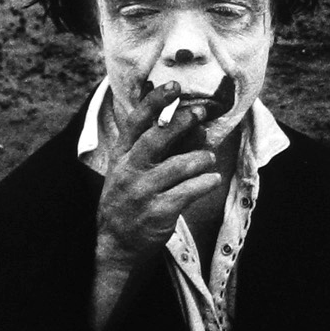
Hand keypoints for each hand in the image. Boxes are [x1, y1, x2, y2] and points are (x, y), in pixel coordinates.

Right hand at [95, 84, 220, 290]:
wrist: (117, 244)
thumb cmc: (129, 200)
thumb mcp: (130, 169)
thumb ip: (155, 146)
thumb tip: (191, 121)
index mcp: (121, 156)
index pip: (136, 122)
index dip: (155, 101)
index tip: (174, 86)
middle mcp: (129, 171)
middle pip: (156, 138)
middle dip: (181, 121)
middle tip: (201, 113)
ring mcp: (142, 192)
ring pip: (180, 165)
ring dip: (201, 158)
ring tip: (210, 158)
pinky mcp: (158, 212)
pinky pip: (189, 191)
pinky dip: (206, 182)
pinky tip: (212, 179)